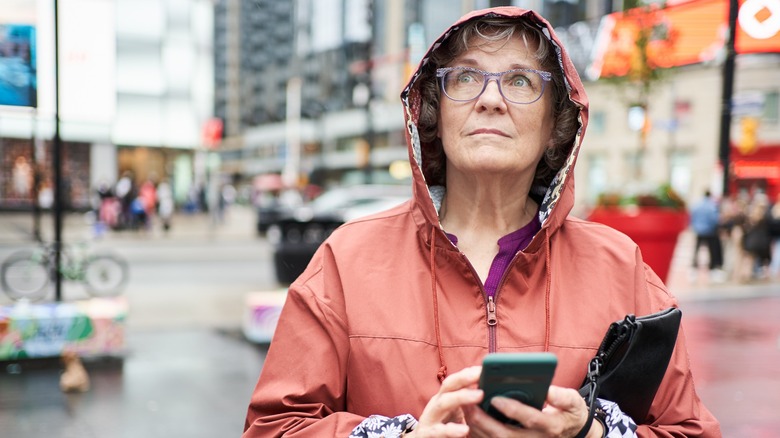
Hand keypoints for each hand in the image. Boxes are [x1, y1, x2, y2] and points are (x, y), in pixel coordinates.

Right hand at [405, 366, 483, 437]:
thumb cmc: (442, 425)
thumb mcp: (454, 411)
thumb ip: (466, 400)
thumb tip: (486, 387)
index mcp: (443, 397)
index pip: (455, 380)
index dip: (468, 373)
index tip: (483, 368)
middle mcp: (436, 404)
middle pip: (448, 386)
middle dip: (464, 378)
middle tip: (481, 374)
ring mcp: (430, 418)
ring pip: (443, 404)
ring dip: (461, 397)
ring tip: (480, 395)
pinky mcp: (427, 434)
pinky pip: (439, 431)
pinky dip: (451, 430)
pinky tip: (464, 430)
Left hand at [463, 385, 601, 436]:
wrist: (571, 431)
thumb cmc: (569, 412)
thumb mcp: (572, 402)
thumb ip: (561, 396)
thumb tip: (547, 389)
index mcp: (551, 426)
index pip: (530, 418)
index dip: (513, 409)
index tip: (496, 397)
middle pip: (505, 434)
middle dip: (485, 420)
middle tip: (469, 403)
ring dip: (478, 426)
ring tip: (465, 407)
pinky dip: (479, 432)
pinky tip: (469, 417)